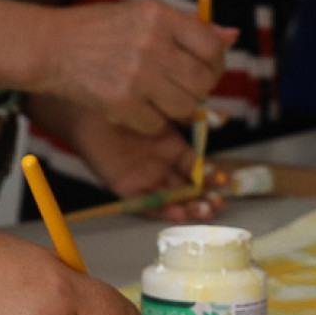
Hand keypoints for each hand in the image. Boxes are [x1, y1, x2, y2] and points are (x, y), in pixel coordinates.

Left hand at [37, 96, 216, 217]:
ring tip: (203, 211)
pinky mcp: (124, 186)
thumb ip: (187, 118)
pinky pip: (145, 203)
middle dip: (204, 199)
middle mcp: (159, 166)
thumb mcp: (162, 109)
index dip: (211, 177)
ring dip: (188, 209)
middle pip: (186, 189)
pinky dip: (161, 210)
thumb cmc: (125, 102)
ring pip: (170, 199)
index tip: (224, 182)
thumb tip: (220, 119)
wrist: (91, 105)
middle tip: (217, 204)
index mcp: (171, 148)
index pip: (196, 169)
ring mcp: (143, 177)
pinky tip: (177, 212)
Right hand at [40, 0, 232, 133]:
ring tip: (158, 96)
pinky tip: (135, 106)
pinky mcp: (121, 104)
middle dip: (200, 90)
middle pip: (204, 82)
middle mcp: (151, 44)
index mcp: (159, 16)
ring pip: (185, 108)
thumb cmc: (100, 30)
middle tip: (184, 87)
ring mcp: (136, 76)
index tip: (207, 69)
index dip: (217, 63)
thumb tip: (232, 36)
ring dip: (177, 108)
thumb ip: (188, 27)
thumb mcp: (143, 14)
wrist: (51, 47)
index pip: (212, 46)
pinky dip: (151, 121)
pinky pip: (157, 125)